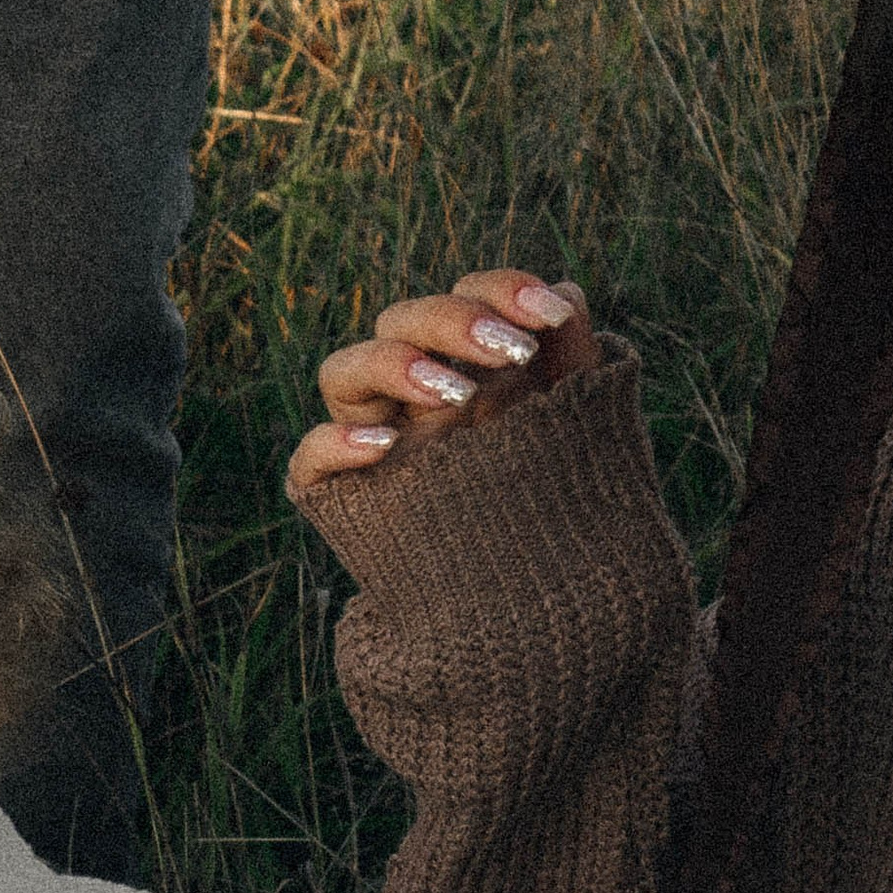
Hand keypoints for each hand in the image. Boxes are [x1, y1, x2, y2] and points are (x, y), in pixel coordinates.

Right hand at [287, 267, 596, 499]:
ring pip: (341, 373)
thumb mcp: (582, 426)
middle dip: (455, 323)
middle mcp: (412, 398)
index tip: (552, 313)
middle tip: (514, 353)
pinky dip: (337, 444)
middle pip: (399, 323)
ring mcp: (375, 445)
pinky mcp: (347, 499)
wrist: (546, 602)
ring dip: (394, 365)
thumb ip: (577, 360)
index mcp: (465, 368)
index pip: (463, 301)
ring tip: (458, 394)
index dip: (500, 290)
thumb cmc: (563, 504)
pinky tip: (387, 445)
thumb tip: (566, 291)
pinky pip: (310, 462)